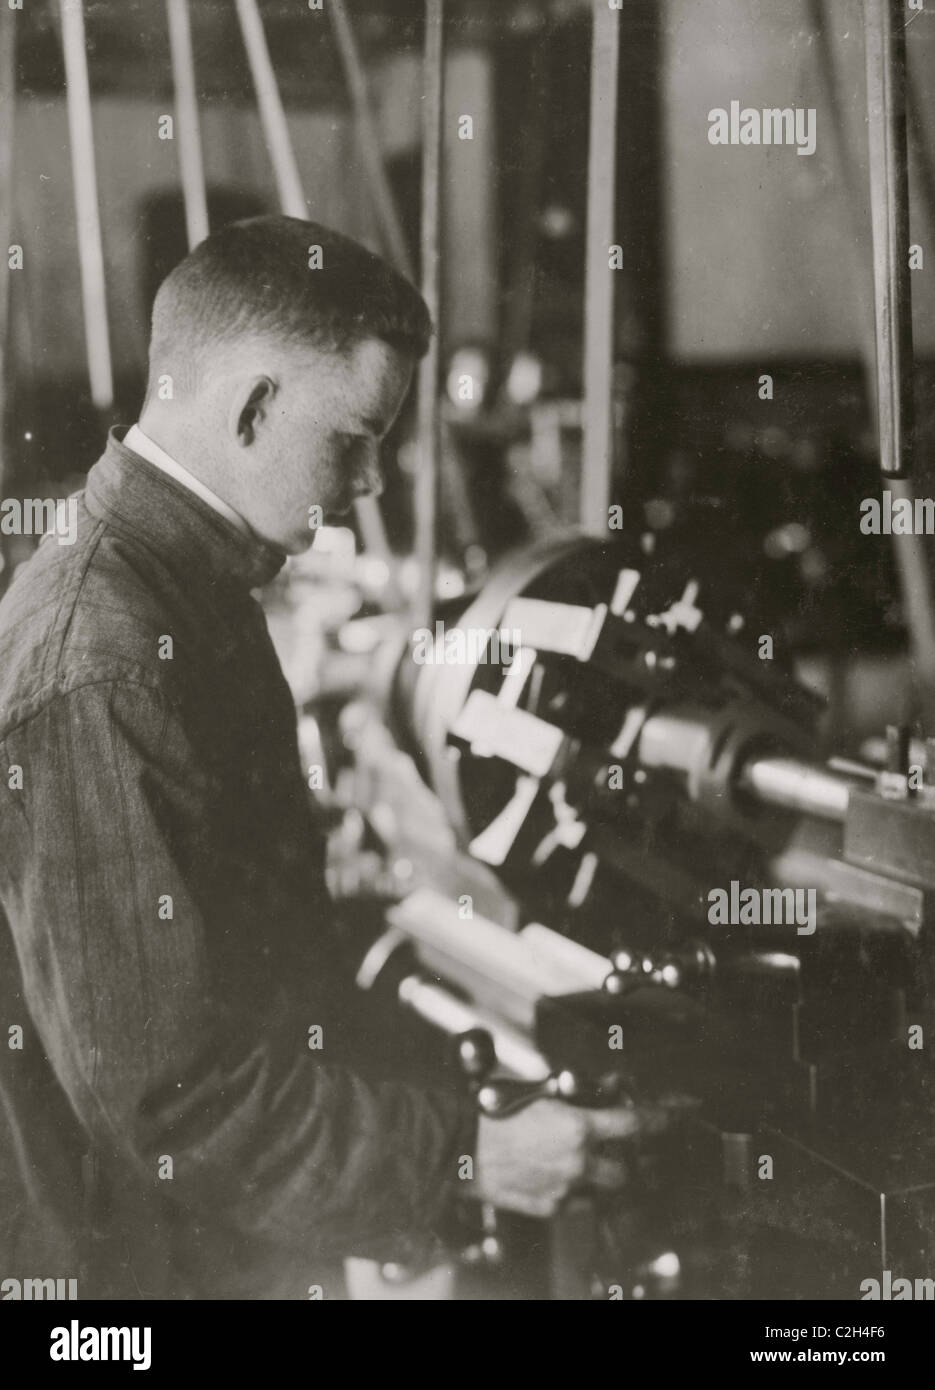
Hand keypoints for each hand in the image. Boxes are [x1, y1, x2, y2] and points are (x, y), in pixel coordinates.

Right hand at [472, 1096, 675, 1219]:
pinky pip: (570, 1201)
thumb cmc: (492, 1113)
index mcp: (578, 1128)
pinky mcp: (547, 1207)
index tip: (672, 1118)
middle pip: (622, 1171)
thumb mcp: (537, 1092)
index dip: (658, 1120)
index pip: (633, 1124)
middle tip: (613, 1149)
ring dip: (594, 1177)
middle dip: (622, 1161)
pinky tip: (549, 1173)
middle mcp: (577, 1162)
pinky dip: (568, 1189)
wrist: (459, 1146)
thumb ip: (574, 1097)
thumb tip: (602, 1091)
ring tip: (575, 1161)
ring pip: (597, 1189)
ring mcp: (564, 1189)